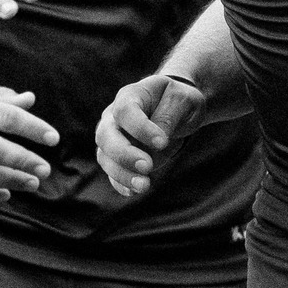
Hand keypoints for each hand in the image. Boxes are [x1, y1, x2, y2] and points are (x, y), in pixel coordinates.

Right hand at [96, 74, 204, 197]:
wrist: (176, 108)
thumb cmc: (178, 100)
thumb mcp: (182, 100)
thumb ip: (169, 116)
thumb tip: (157, 143)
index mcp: (130, 95)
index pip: (125, 111)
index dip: (140, 128)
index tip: (162, 142)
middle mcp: (114, 117)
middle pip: (105, 136)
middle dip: (124, 154)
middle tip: (147, 167)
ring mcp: (113, 137)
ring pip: (105, 157)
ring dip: (122, 174)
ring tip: (145, 185)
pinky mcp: (117, 157)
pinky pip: (112, 172)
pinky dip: (120, 183)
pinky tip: (133, 191)